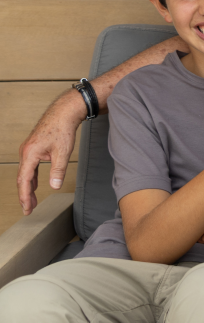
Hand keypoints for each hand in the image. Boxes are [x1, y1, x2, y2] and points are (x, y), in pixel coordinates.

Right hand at [17, 90, 85, 214]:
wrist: (63, 113)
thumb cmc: (62, 129)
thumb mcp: (63, 152)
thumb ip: (58, 171)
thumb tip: (54, 186)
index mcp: (30, 154)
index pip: (25, 180)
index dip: (25, 196)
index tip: (27, 208)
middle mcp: (25, 152)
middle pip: (22, 178)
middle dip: (25, 195)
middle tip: (28, 210)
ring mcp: (28, 150)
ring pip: (25, 173)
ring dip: (28, 187)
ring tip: (31, 202)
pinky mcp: (33, 148)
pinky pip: (29, 167)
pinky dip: (32, 177)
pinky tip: (35, 185)